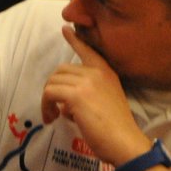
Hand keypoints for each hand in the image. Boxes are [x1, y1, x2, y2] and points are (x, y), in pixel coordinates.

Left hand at [43, 27, 151, 166]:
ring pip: (53, 82)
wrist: (125, 141)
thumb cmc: (117, 128)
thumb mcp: (107, 101)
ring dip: (48, 100)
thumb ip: (89, 94)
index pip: (88, 50)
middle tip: (55, 109)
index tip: (65, 29)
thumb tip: (65, 104)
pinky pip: (50, 93)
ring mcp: (86, 82)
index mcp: (106, 72)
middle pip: (61, 71)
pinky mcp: (76, 95)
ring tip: (53, 116)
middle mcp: (97, 72)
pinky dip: (46, 105)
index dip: (74, 40)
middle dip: (53, 89)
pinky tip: (53, 117)